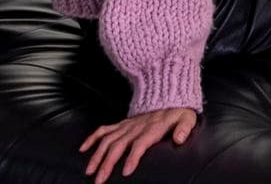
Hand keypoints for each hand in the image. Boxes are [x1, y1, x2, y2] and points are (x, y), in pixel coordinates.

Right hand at [80, 107, 195, 181]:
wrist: (168, 94)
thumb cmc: (178, 112)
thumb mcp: (187, 118)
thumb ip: (184, 128)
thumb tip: (180, 139)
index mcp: (152, 128)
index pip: (140, 144)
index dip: (133, 157)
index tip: (126, 171)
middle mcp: (136, 127)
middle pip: (118, 145)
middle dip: (107, 163)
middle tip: (100, 180)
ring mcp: (126, 125)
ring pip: (107, 140)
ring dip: (97, 155)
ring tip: (89, 171)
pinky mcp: (121, 124)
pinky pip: (104, 129)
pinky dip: (92, 138)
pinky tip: (83, 149)